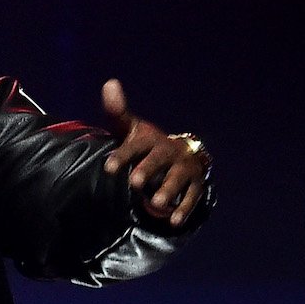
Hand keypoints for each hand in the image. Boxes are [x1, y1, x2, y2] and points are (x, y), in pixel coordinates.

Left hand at [99, 79, 210, 228]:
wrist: (180, 154)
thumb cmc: (146, 145)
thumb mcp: (130, 130)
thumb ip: (117, 112)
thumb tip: (110, 82)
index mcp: (150, 139)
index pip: (136, 145)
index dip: (123, 155)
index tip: (109, 168)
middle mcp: (169, 151)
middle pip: (159, 160)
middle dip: (148, 170)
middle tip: (135, 183)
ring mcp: (184, 168)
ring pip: (177, 179)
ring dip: (167, 190)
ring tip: (154, 203)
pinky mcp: (195, 183)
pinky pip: (192, 197)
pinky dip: (183, 209)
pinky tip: (173, 221)